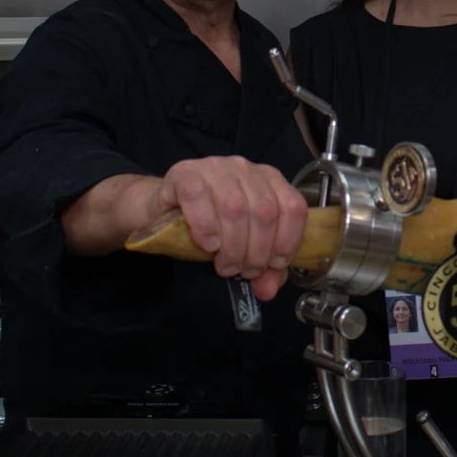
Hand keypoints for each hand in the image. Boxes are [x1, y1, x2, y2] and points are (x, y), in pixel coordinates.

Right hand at [150, 156, 307, 300]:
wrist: (163, 213)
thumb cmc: (209, 226)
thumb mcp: (243, 246)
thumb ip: (264, 267)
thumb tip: (269, 289)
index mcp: (268, 180)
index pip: (292, 207)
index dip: (287, 241)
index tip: (274, 265)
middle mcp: (245, 168)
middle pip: (264, 211)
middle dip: (257, 251)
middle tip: (244, 271)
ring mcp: (215, 167)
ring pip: (234, 206)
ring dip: (232, 245)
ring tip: (225, 265)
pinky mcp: (184, 173)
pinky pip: (198, 196)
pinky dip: (205, 226)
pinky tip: (207, 244)